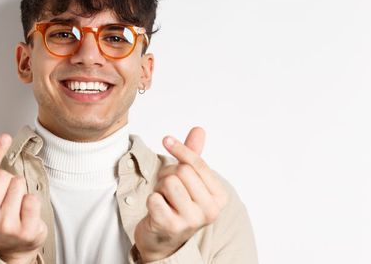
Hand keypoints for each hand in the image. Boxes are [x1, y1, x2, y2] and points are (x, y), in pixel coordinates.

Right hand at [0, 129, 46, 263]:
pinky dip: (32, 202)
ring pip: (18, 185)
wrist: (11, 245)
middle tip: (5, 195)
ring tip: (15, 205)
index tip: (4, 138)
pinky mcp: (25, 231)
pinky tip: (25, 212)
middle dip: (7, 179)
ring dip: (20, 191)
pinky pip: (32, 199)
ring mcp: (4, 227)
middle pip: (1, 176)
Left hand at [133, 127, 228, 261]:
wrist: (162, 240)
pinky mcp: (171, 226)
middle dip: (168, 174)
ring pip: (168, 182)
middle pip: (182, 171)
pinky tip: (157, 211)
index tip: (166, 139)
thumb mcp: (189, 181)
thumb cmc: (177, 206)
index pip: (198, 164)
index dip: (180, 149)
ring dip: (160, 188)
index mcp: (219, 198)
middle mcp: (210, 210)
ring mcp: (191, 220)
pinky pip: (154, 198)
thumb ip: (193, 157)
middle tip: (167, 188)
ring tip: (164, 199)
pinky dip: (151, 200)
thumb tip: (199, 130)